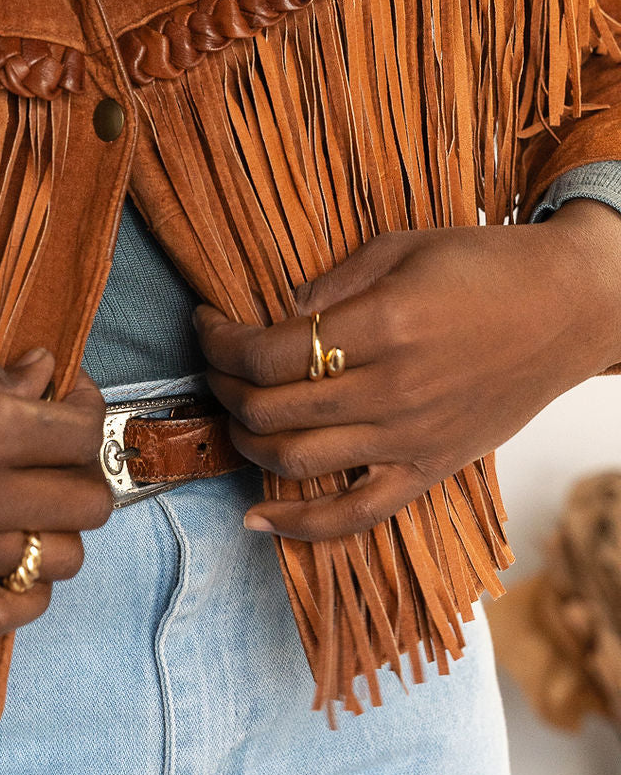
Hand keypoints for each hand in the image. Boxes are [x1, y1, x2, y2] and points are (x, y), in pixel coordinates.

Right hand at [0, 300, 112, 636]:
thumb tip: (42, 376)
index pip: (84, 435)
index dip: (87, 408)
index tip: (66, 396)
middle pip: (88, 502)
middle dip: (84, 470)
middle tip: (54, 450)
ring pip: (61, 560)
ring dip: (61, 529)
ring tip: (35, 502)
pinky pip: (4, 616)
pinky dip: (28, 595)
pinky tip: (20, 562)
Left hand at [196, 199, 620, 541]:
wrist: (567, 308)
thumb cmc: (485, 265)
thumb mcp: (400, 247)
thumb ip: (330, 284)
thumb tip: (272, 316)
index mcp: (384, 326)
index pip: (268, 353)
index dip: (220, 342)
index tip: (207, 323)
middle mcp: (393, 391)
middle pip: (271, 410)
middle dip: (223, 387)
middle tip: (215, 364)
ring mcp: (411, 439)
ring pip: (297, 462)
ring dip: (245, 442)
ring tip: (234, 414)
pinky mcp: (429, 469)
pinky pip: (355, 515)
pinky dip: (299, 526)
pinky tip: (255, 518)